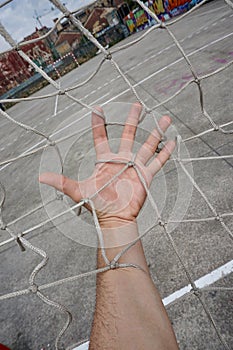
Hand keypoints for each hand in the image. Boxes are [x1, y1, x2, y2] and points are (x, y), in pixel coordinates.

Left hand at [39, 103, 174, 227]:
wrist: (114, 218)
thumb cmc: (97, 205)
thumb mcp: (78, 191)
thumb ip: (61, 182)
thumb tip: (41, 177)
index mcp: (105, 160)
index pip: (101, 137)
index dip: (98, 123)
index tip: (98, 109)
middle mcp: (121, 160)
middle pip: (128, 134)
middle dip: (133, 119)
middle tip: (137, 104)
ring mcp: (135, 166)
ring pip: (147, 144)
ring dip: (156, 131)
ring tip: (164, 118)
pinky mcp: (146, 175)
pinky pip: (158, 161)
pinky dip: (166, 152)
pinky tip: (173, 141)